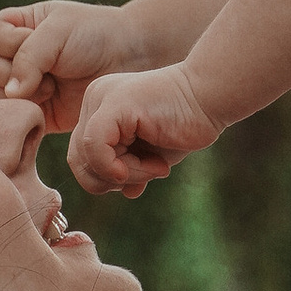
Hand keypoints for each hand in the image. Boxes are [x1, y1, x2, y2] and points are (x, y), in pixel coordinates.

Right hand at [0, 0, 134, 133]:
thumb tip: (9, 94)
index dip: (10, 41)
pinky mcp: (37, 112)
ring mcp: (24, 85)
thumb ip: (29, 56)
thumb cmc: (95, 35)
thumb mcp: (59, 31)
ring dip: (22, 93)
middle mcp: (16, 55)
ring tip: (53, 88)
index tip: (41, 41)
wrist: (130, 60)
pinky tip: (50, 104)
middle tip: (48, 71)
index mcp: (18, 26)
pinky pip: (14, 119)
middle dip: (13, 70)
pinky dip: (25, 115)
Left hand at [67, 62, 222, 197]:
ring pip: (87, 158)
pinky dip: (121, 169)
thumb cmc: (185, 124)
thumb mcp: (150, 154)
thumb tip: (126, 192)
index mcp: (97, 111)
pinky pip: (95, 149)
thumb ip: (130, 169)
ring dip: (126, 175)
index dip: (108, 178)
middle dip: (112, 180)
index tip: (147, 175)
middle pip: (79, 161)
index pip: (81, 157)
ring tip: (157, 167)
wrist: (211, 99)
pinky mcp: (113, 104)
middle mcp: (94, 101)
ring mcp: (100, 100)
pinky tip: (155, 166)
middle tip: (150, 174)